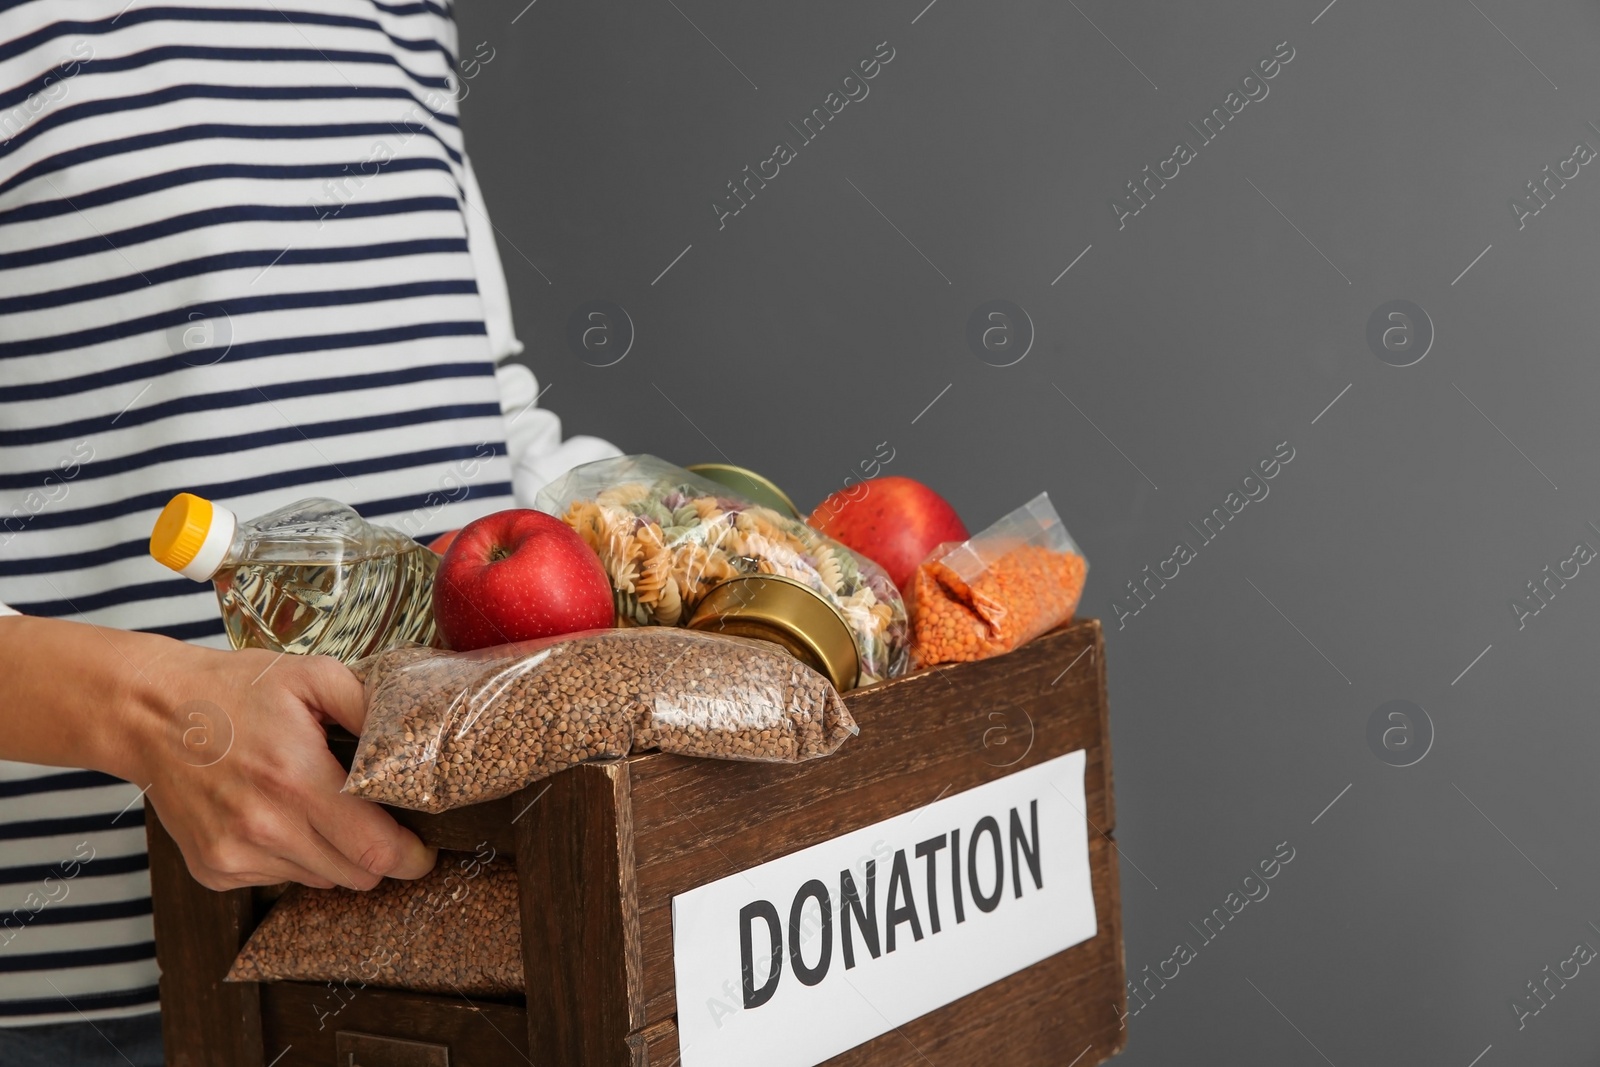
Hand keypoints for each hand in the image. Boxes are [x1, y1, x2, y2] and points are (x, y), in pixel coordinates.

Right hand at [134, 644, 436, 890]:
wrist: (150, 713)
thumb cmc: (235, 690)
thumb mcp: (312, 676)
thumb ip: (370, 707)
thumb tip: (416, 738)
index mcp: (296, 781)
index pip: (375, 851)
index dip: (411, 858)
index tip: (424, 850)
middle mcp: (264, 828)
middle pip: (354, 876)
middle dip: (378, 855)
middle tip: (377, 822)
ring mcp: (234, 854)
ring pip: (319, 880)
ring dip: (332, 854)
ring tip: (315, 806)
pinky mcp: (213, 870)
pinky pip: (278, 879)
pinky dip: (290, 856)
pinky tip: (275, 815)